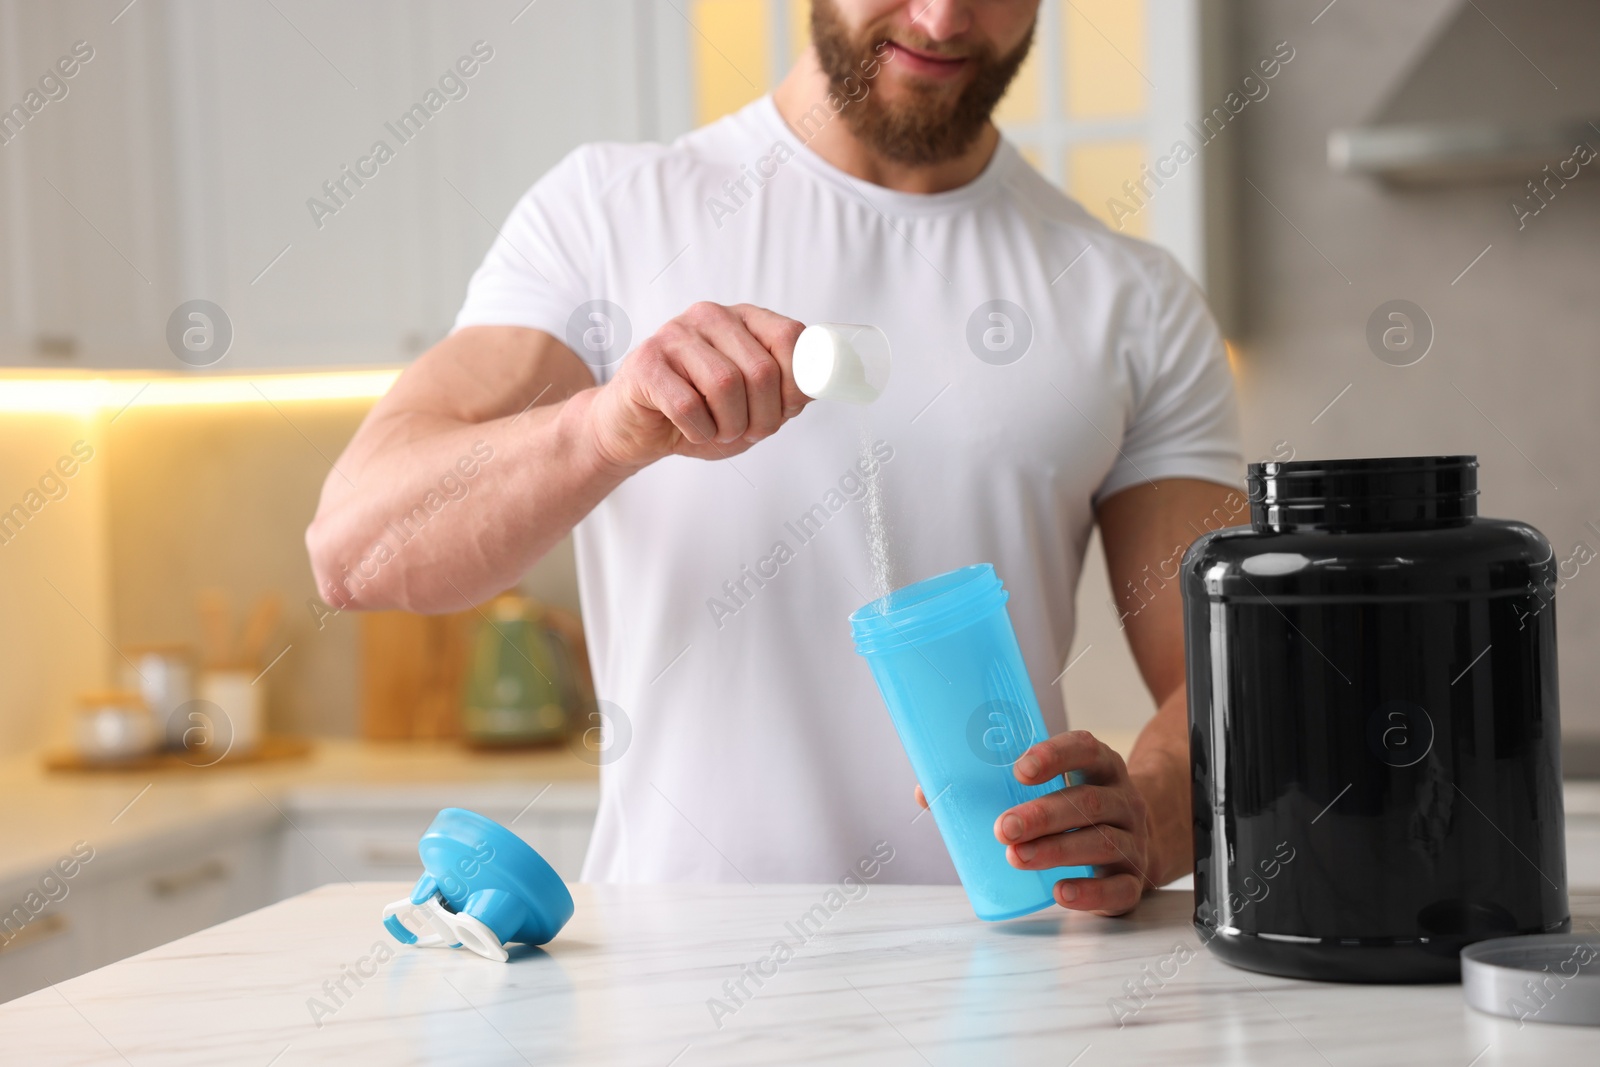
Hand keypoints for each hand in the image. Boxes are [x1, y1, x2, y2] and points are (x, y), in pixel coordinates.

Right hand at [583, 302, 808, 470]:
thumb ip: (786, 391)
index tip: (783, 411)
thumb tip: (816, 385)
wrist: (636, 427)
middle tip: (747, 432)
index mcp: (744, 319)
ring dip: (730, 427)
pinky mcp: (645, 362)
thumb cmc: (700, 413)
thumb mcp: (754, 404)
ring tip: (719, 431)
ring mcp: (675, 334)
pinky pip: (687, 405)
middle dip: (763, 417)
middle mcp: (711, 316)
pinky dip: (699, 430)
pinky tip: (690, 429)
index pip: (790, 337)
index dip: (795, 385)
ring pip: (726, 386)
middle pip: (762, 369)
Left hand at [913, 729, 1157, 915]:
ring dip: (1057, 851)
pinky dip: (1090, 893)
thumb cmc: (1073, 810)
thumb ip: (993, 786)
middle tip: (1002, 827)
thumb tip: (926, 792)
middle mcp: (1123, 799)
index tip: (1019, 769)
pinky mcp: (1134, 880)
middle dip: (1043, 814)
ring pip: (1103, 842)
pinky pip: (1119, 888)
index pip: (1085, 749)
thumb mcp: (1050, 789)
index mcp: (1099, 767)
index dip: (1055, 755)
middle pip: (1089, 801)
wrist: (1140, 843)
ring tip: (1016, 857)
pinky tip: (1060, 893)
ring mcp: (1133, 840)